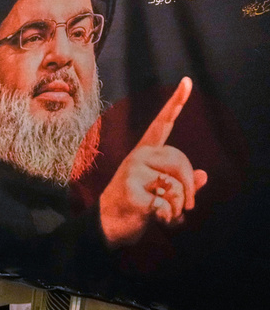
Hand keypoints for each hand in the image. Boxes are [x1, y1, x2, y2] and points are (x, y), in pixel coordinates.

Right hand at [99, 77, 207, 246]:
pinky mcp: (130, 192)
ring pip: (174, 185)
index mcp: (144, 154)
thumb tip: (203, 176)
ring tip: (167, 216)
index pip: (162, 124)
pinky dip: (169, 218)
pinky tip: (159, 221)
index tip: (188, 81)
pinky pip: (166, 203)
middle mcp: (136, 157)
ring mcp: (131, 173)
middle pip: (179, 160)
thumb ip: (181, 183)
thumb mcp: (161, 193)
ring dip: (178, 208)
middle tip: (188, 206)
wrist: (106, 228)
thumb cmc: (134, 208)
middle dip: (188, 187)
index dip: (176, 103)